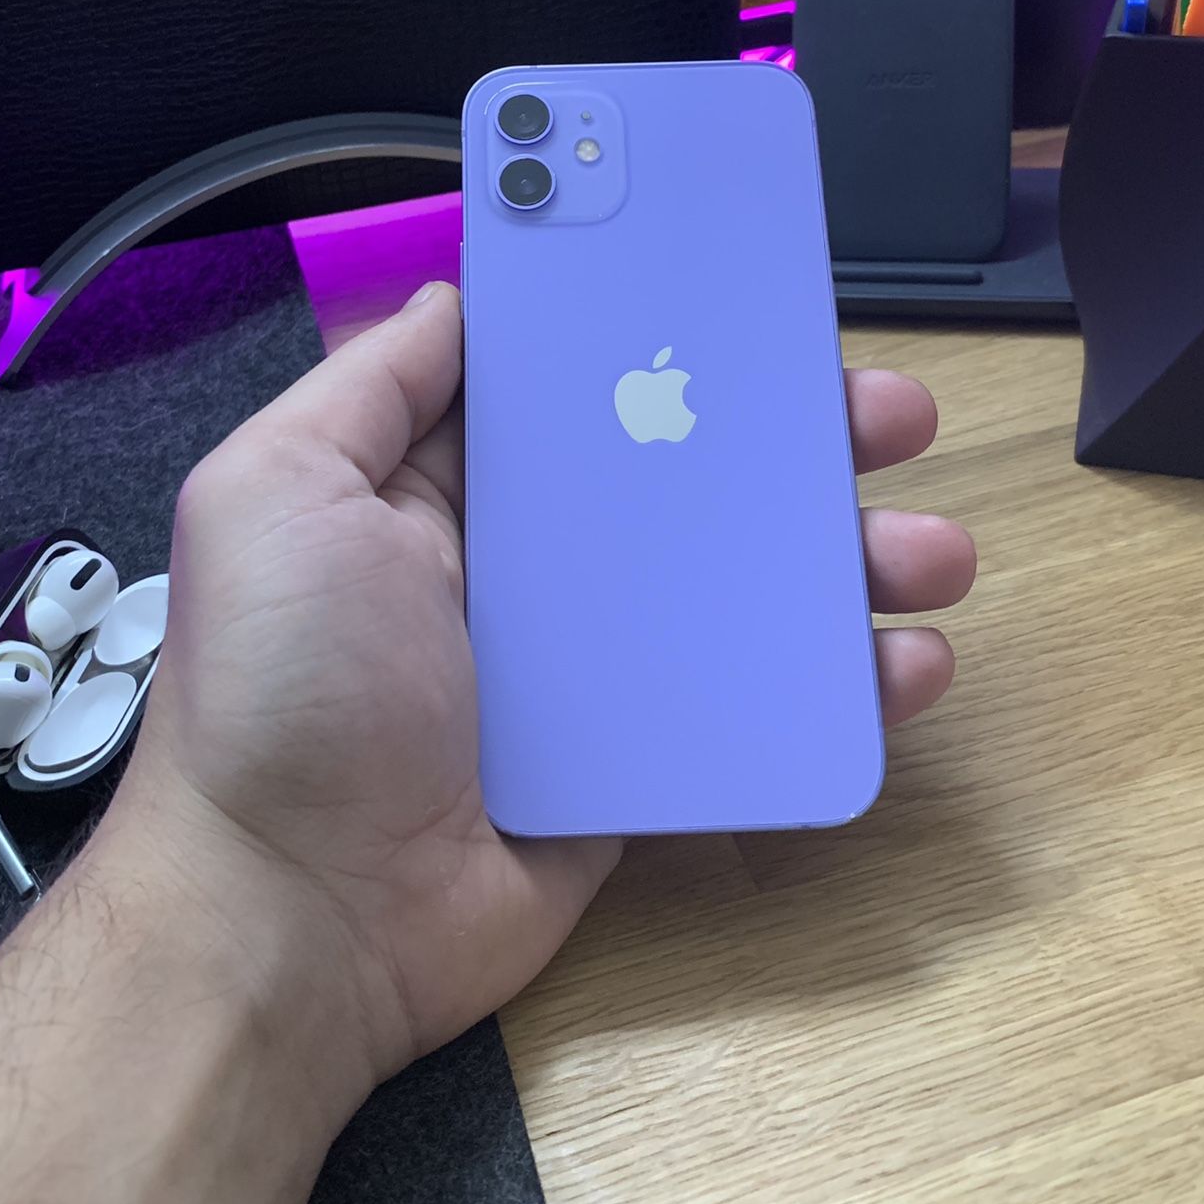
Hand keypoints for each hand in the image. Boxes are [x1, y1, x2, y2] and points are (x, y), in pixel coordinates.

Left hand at [116, 282, 973, 1085]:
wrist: (299, 921)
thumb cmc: (280, 692)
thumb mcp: (279, 490)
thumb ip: (371, 384)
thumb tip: (460, 292)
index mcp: (445, 485)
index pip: (573, 381)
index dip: (654, 327)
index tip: (747, 282)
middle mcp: (529, 560)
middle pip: (683, 470)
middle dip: (786, 432)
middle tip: (880, 412)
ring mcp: (593, 663)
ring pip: (740, 581)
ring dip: (841, 552)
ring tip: (924, 545)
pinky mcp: (641, 756)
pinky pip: (753, 700)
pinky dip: (838, 680)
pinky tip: (901, 661)